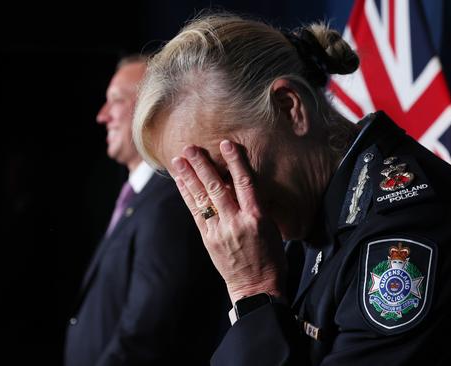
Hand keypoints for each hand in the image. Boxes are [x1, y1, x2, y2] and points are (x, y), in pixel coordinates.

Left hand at [171, 140, 286, 303]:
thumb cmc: (271, 257)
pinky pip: (196, 213)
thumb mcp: (271, 228)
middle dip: (203, 165)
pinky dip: (188, 195)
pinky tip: (181, 182)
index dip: (235, 162)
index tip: (226, 144)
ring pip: (203, 199)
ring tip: (179, 159)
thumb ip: (256, 206)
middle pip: (218, 187)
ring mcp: (220, 231)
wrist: (257, 287)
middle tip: (191, 147)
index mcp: (257, 217)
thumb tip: (241, 185)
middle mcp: (236, 222)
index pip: (245, 183)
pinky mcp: (209, 240)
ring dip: (189, 177)